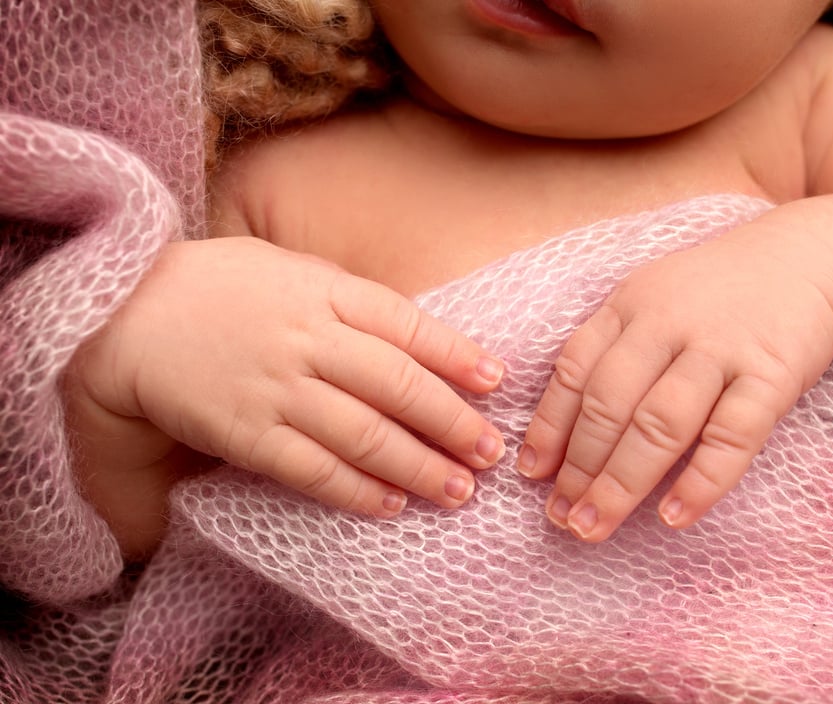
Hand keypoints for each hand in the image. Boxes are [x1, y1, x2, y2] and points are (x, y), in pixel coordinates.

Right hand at [73, 236, 505, 520]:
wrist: (131, 313)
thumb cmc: (224, 287)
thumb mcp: (293, 270)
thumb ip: (350, 302)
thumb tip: (417, 340)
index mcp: (326, 291)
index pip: (408, 325)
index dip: (457, 356)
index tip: (497, 382)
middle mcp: (310, 339)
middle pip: (399, 386)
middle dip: (453, 423)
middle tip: (493, 453)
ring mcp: (279, 388)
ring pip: (366, 434)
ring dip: (419, 467)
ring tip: (459, 490)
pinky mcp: (248, 432)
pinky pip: (313, 468)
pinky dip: (357, 490)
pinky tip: (392, 505)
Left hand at [518, 227, 832, 540]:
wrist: (810, 256)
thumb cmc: (718, 293)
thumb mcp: (654, 299)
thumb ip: (612, 350)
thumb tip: (562, 433)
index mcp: (630, 305)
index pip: (575, 371)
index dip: (549, 427)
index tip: (532, 476)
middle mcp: (668, 323)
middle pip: (610, 404)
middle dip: (579, 468)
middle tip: (562, 517)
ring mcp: (721, 348)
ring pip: (660, 424)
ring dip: (621, 482)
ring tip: (594, 526)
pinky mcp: (773, 374)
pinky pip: (732, 436)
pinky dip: (701, 481)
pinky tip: (674, 517)